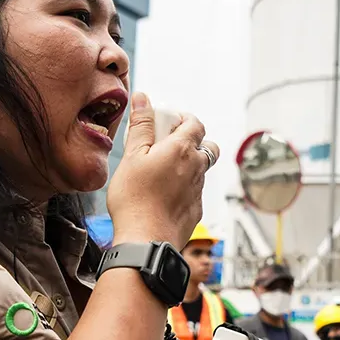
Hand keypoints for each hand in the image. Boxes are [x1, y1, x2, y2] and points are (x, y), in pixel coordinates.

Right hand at [106, 93, 220, 247]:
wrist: (145, 241)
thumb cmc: (134, 198)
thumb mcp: (131, 156)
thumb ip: (141, 126)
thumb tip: (143, 98)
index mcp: (182, 149)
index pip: (195, 123)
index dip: (184, 119)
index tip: (168, 123)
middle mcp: (197, 168)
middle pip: (208, 146)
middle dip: (194, 141)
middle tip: (169, 147)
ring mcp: (198, 191)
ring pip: (201, 170)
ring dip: (189, 166)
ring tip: (163, 173)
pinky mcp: (196, 211)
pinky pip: (195, 192)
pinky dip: (185, 188)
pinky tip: (164, 196)